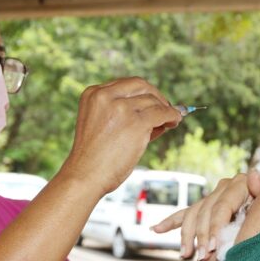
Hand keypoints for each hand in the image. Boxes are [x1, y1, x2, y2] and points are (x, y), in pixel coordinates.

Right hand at [62, 77, 181, 194]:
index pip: (125, 84)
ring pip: (152, 101)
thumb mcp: (101, 125)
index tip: (152, 101)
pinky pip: (162, 113)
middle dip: (156, 95)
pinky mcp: (136, 123)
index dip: (142, 92)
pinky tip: (174, 121)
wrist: (85, 176)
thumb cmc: (93, 157)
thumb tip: (159, 111)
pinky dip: (172, 115)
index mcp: (93, 94)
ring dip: (165, 110)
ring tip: (170, 121)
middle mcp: (105, 96)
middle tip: (166, 107)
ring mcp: (121, 108)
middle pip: (140, 85)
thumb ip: (123, 113)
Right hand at [151, 170, 259, 260]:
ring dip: (186, 235)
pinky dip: (170, 222)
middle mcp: (224, 186)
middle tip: (200, 257)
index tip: (211, 249)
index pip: (220, 208)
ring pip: (192, 215)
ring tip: (184, 254)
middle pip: (204, 213)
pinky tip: (155, 230)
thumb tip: (252, 173)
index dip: (214, 229)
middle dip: (200, 236)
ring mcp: (213, 195)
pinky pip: (184, 214)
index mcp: (239, 184)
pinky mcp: (205, 206)